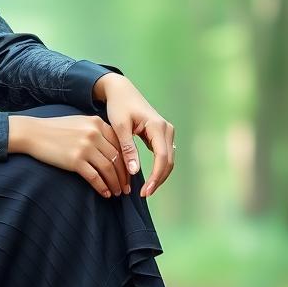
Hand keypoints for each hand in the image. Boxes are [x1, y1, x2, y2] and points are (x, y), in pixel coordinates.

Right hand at [12, 113, 131, 197]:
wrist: (33, 133)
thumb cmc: (55, 129)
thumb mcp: (79, 123)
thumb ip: (97, 131)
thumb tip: (113, 151)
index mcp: (98, 123)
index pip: (120, 145)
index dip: (127, 162)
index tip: (129, 174)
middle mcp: (94, 134)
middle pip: (117, 158)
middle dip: (124, 176)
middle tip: (126, 188)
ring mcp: (85, 147)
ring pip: (108, 169)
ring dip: (115, 183)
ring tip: (117, 193)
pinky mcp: (75, 160)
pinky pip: (94, 177)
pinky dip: (102, 187)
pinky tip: (105, 193)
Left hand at [100, 75, 174, 197]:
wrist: (121, 91)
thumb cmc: (118, 106)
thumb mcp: (120, 127)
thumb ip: (128, 148)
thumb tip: (134, 171)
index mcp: (157, 127)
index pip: (162, 158)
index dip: (155, 177)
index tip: (145, 191)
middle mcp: (167, 130)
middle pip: (168, 161)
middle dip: (158, 180)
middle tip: (144, 194)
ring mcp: (166, 132)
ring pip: (168, 160)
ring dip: (159, 176)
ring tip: (146, 190)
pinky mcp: (161, 135)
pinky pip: (163, 156)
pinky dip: (157, 168)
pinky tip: (147, 179)